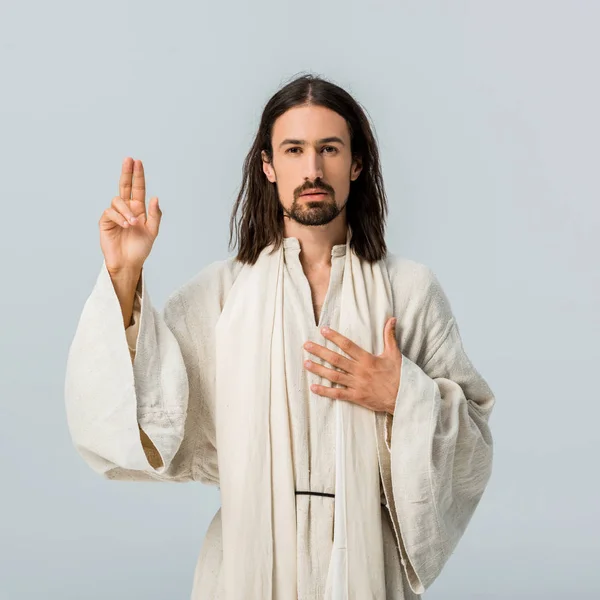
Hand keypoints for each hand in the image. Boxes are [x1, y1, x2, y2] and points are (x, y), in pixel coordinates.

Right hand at [99, 157, 161, 273]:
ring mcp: (115, 214)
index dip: (137, 175)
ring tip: (133, 223)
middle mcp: (126, 209)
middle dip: (127, 173)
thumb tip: (155, 197)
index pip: (137, 188)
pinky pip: (110, 212)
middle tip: (128, 160)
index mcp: (138, 209)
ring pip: (118, 200)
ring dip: (126, 210)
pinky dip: (119, 217)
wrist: (129, 263)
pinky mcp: (105, 222)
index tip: (137, 162)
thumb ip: (155, 215)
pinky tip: (126, 225)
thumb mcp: (153, 231)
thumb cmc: (140, 248)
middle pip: (124, 186)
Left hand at [303, 317, 401, 414]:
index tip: (323, 331)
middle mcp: (359, 371)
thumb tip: (391, 318)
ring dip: (318, 369)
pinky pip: (338, 394)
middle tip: (306, 345)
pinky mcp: (356, 397)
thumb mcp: (395, 353)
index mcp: (367, 359)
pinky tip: (313, 387)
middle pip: (336, 359)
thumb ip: (389, 336)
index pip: (347, 345)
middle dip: (320, 352)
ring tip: (306, 363)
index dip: (334, 337)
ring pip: (334, 376)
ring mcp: (357, 385)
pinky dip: (325, 391)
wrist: (404, 397)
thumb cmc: (399, 375)